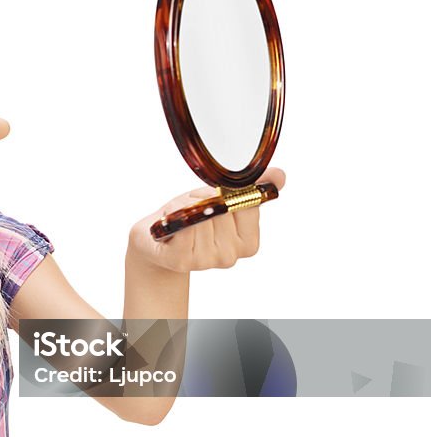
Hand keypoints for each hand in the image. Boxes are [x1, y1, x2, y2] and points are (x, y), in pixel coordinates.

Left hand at [128, 167, 286, 272]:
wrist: (156, 242)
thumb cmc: (192, 218)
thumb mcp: (222, 199)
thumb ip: (253, 188)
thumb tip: (279, 175)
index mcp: (248, 243)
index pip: (247, 204)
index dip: (228, 194)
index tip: (216, 198)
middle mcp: (230, 256)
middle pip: (223, 210)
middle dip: (205, 200)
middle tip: (194, 208)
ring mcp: (206, 261)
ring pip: (202, 217)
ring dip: (187, 207)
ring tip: (181, 217)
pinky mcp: (182, 261)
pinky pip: (184, 228)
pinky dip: (175, 217)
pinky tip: (172, 223)